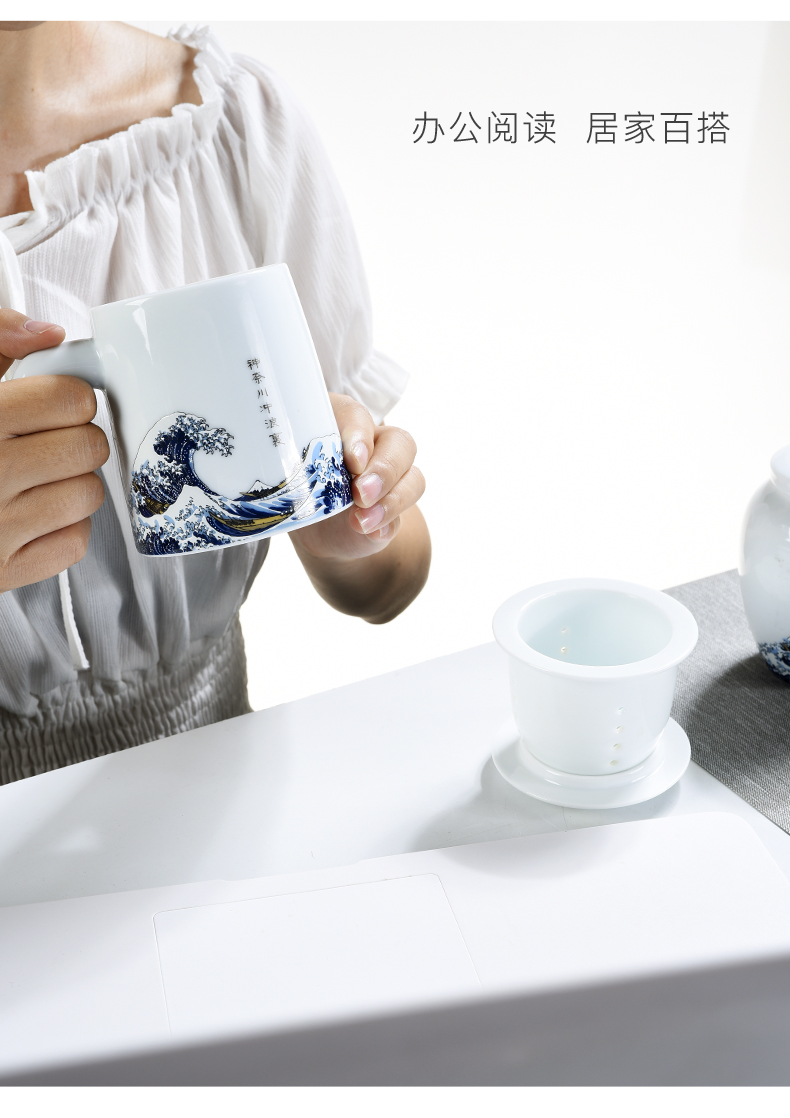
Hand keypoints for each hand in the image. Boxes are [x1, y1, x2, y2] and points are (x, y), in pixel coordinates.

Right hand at [0, 311, 108, 591]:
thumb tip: (48, 335)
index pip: (68, 398)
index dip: (68, 395)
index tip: (55, 401)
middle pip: (87, 445)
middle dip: (76, 436)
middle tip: (47, 438)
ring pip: (88, 494)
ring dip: (73, 481)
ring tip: (37, 474)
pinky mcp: (1, 572)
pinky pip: (74, 542)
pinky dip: (64, 527)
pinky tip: (32, 512)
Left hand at [290, 393, 429, 622]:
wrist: (314, 528)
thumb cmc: (296, 489)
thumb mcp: (287, 474)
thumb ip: (297, 472)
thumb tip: (307, 486)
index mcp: (341, 424)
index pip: (357, 415)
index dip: (359, 434)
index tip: (353, 460)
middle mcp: (373, 444)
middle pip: (400, 443)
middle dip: (384, 470)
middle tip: (361, 494)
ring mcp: (390, 476)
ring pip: (413, 478)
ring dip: (391, 500)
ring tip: (362, 522)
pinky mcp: (396, 506)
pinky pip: (405, 512)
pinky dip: (389, 523)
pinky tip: (371, 532)